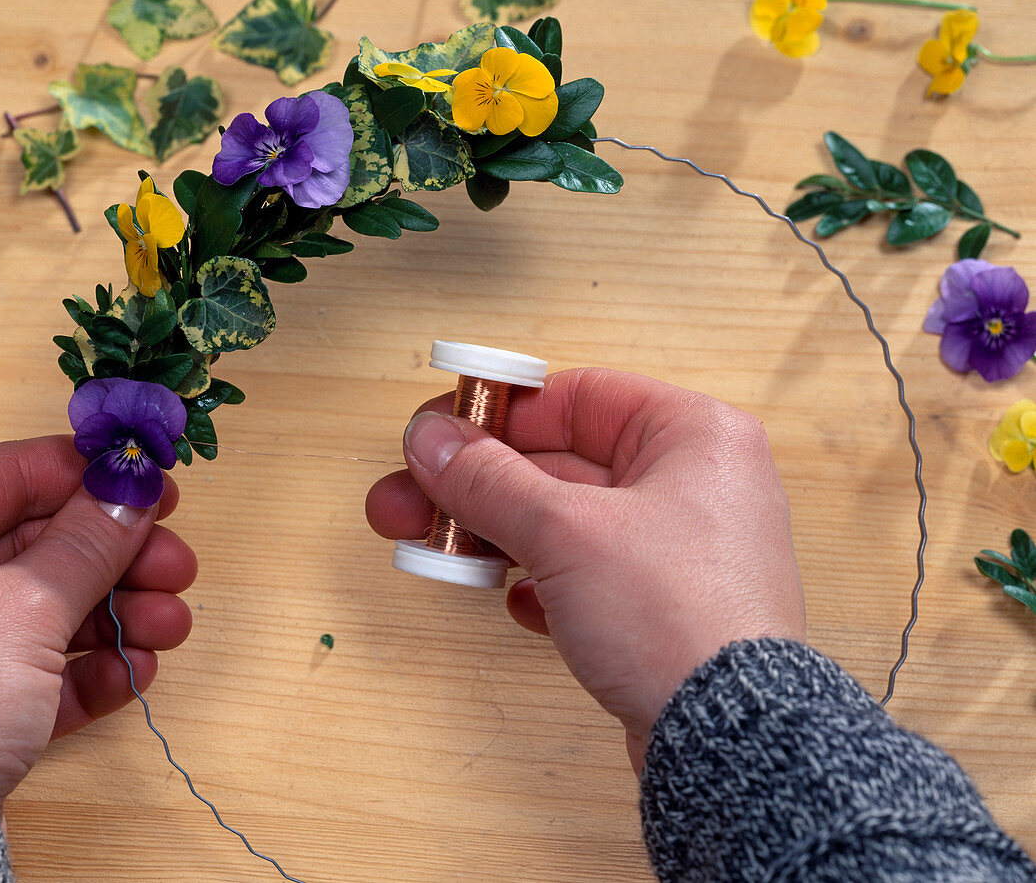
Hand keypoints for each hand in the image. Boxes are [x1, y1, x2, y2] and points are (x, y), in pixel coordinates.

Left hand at [0, 436, 195, 806]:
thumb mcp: (25, 608)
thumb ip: (87, 544)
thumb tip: (131, 493)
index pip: (9, 477)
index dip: (87, 476)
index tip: (150, 484)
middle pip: (44, 546)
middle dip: (122, 559)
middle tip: (177, 565)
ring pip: (54, 610)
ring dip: (125, 615)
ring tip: (172, 627)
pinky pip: (47, 671)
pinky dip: (96, 668)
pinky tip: (136, 671)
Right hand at [367, 368, 804, 770]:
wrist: (727, 741)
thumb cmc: (684, 622)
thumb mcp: (565, 531)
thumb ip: (489, 479)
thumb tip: (435, 441)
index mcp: (695, 435)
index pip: (578, 396)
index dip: (500, 412)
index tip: (444, 429)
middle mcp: (695, 485)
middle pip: (562, 463)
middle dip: (478, 485)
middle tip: (411, 497)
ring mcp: (681, 549)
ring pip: (568, 523)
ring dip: (498, 535)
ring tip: (437, 553)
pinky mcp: (665, 606)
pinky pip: (587, 575)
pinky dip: (543, 583)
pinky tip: (516, 601)